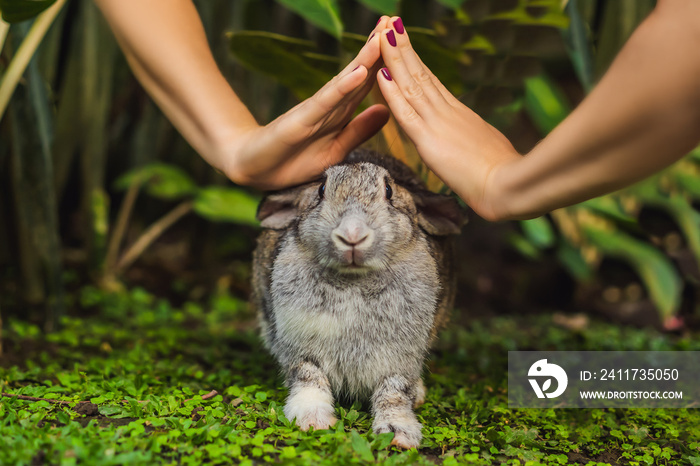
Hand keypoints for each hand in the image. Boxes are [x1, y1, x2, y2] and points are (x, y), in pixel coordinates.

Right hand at [224, 18, 392, 189]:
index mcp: (339, 113)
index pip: (366, 83)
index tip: (402, 41)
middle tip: (392, 20)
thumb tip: (386, 111)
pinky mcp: (300, 121)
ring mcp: (314, 111)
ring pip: (344, 82)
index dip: (385, 62)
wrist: (253, 169)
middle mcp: (329, 106)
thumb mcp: (335, 150)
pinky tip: (358, 73)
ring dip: (364, 59)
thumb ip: (359, 131)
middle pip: (357, 74)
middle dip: (376, 48)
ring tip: (380, 37)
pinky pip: (326, 103)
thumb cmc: (292, 161)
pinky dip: (343, 88)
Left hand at [376, 18, 520, 220]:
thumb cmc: (503, 176)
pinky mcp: (430, 141)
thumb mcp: (489, 150)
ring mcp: (438, 124)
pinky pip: (405, 113)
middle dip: (403, 48)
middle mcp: (447, 112)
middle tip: (390, 22)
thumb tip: (479, 140)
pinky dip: (392, 93)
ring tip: (382, 33)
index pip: (431, 82)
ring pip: (411, 85)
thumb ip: (477, 141)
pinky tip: (380, 75)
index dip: (415, 61)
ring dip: (394, 58)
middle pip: (420, 74)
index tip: (404, 42)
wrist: (508, 186)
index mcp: (459, 115)